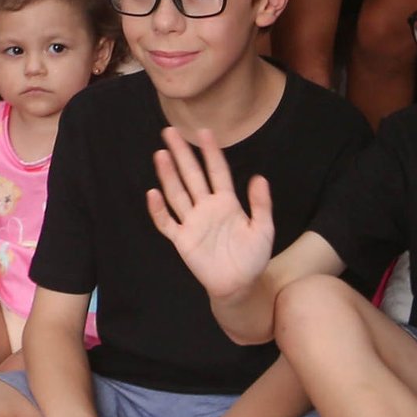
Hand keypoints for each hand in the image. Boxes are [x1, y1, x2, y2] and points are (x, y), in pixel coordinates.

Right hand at [144, 126, 276, 301]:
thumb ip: (261, 204)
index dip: (211, 152)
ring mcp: (192, 222)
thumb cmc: (252, 257)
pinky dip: (159, 210)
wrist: (239, 285)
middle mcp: (206, 207)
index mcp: (226, 202)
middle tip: (170, 132)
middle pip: (192, 176)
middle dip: (182, 154)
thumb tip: (259, 177)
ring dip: (168, 175)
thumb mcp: (264, 229)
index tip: (204, 132)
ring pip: (177, 193)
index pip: (217, 172)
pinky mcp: (182, 239)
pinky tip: (153, 194)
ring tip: (160, 155)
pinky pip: (167, 223)